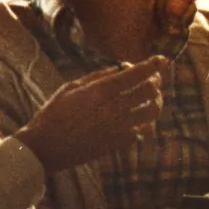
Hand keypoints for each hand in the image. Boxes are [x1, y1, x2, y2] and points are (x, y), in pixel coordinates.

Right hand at [15, 56, 167, 174]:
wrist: (46, 148)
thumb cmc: (54, 114)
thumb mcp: (71, 88)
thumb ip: (98, 76)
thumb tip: (122, 68)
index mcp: (102, 91)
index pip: (138, 74)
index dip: (154, 64)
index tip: (162, 59)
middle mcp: (115, 108)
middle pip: (151, 90)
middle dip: (156, 80)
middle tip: (153, 78)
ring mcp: (120, 127)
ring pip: (153, 111)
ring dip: (155, 101)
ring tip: (151, 97)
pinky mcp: (121, 143)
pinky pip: (143, 130)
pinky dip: (144, 122)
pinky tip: (137, 118)